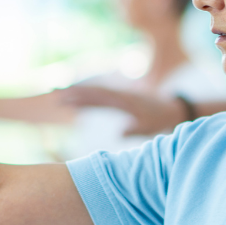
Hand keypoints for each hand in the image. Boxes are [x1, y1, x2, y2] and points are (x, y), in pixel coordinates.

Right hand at [60, 85, 184, 135]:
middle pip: (93, 91)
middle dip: (73, 92)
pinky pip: (100, 96)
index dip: (82, 96)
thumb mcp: (149, 126)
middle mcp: (120, 94)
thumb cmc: (160, 119)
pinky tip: (75, 100)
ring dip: (77, 92)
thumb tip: (119, 132)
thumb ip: (134, 129)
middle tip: (54, 93)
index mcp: (124, 100)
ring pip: (94, 92)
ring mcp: (119, 95)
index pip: (99, 96)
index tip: (67, 97)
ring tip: (58, 94)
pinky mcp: (120, 98)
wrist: (171, 109)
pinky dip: (86, 97)